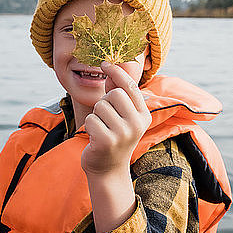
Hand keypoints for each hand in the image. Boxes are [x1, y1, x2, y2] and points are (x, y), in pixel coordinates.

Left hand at [81, 61, 151, 175]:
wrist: (108, 169)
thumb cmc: (113, 136)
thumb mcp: (120, 115)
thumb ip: (117, 92)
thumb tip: (110, 68)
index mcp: (144, 115)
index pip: (130, 86)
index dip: (116, 72)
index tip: (105, 63)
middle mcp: (137, 124)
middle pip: (114, 94)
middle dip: (104, 102)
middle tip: (106, 119)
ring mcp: (123, 134)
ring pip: (100, 106)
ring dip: (96, 115)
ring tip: (101, 129)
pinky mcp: (107, 141)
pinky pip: (90, 120)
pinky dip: (89, 126)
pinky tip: (95, 138)